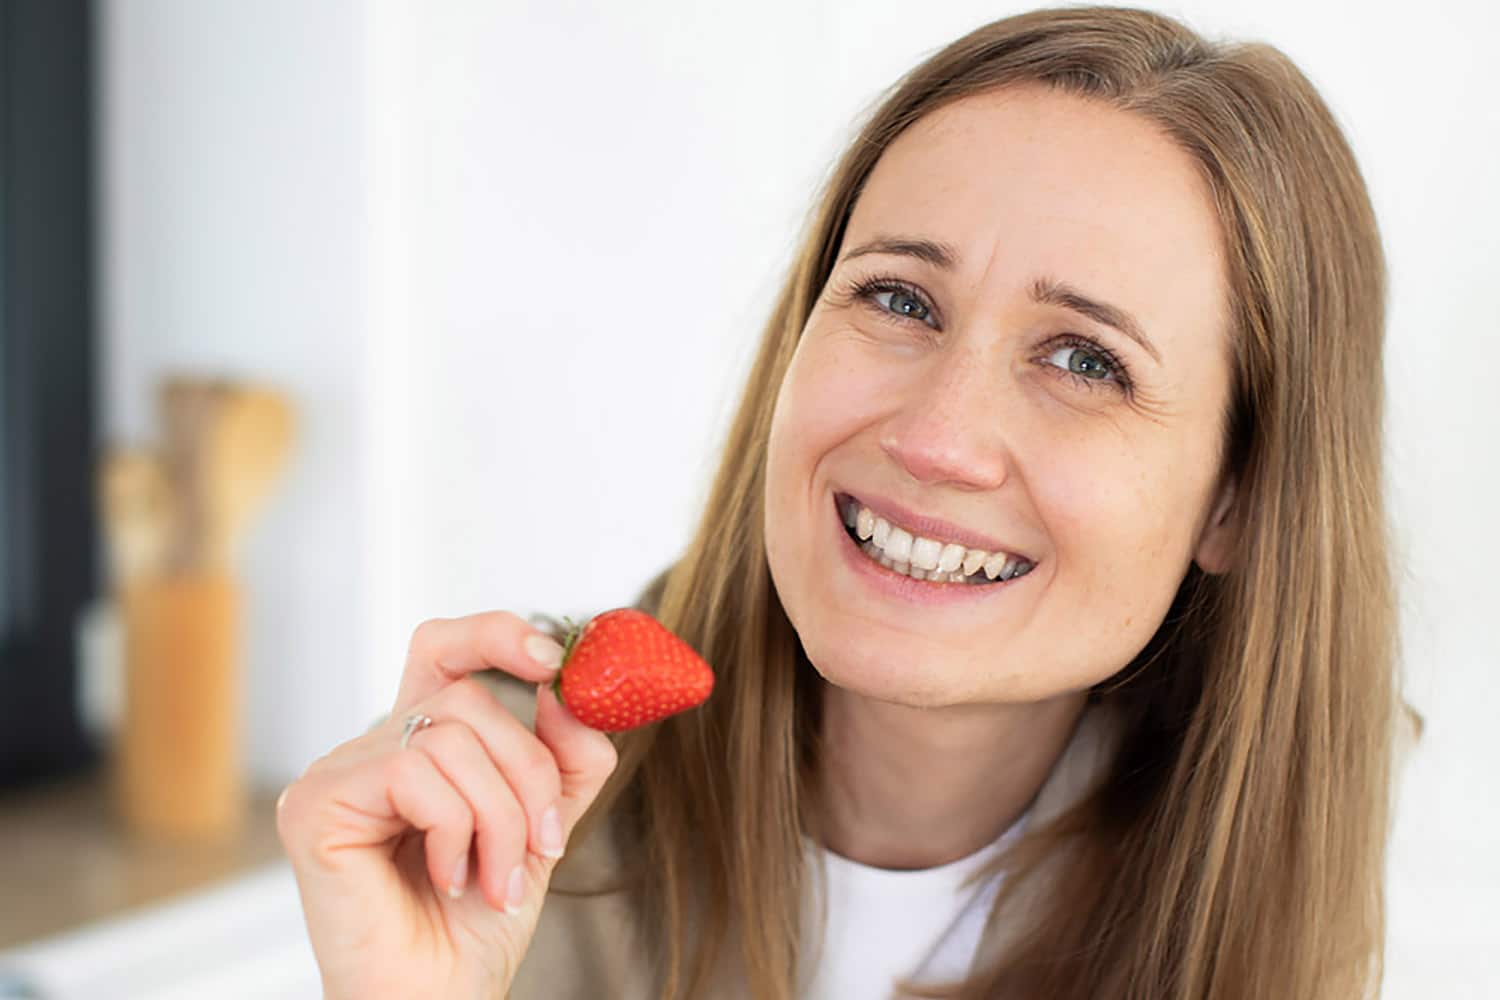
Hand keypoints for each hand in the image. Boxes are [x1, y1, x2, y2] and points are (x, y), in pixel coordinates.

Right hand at [276, 612, 618, 998]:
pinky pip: (414, 774)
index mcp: (422, 747)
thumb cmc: (477, 925)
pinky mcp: (315, 804)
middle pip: (468, 697)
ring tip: (496, 879)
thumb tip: (567, 691)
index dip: (495, 634)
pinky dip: (455, 830)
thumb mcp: (544, 827)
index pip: (446, 649)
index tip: (551, 659)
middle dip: (529, 770)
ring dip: (501, 816)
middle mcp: (373, 748)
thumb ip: (565, 759)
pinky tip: (448, 879)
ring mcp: (337, 773)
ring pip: (451, 737)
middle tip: (544, 843)